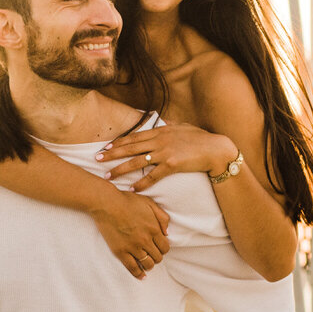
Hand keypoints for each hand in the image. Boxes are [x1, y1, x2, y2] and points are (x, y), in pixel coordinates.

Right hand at [89, 189, 170, 278]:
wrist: (106, 204)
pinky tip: (142, 276)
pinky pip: (132, 268)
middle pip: (158, 257)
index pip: (165, 247)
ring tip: (147, 263)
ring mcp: (133, 247)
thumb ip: (162, 218)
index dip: (163, 249)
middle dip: (157, 257)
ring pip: (147, 264)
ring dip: (149, 265)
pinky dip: (138, 274)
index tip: (159, 248)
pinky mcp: (121, 252)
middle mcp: (145, 240)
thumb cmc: (127, 201)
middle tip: (152, 255)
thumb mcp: (150, 203)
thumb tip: (167, 233)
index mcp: (154, 229)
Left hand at [97, 123, 235, 193]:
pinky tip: (132, 189)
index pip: (134, 137)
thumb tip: (160, 123)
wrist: (215, 149)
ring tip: (108, 176)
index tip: (106, 147)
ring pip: (137, 162)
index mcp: (160, 131)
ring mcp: (165, 152)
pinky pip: (153, 176)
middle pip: (130, 148)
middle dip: (112, 154)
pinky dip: (142, 183)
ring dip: (120, 169)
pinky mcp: (172, 165)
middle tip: (97, 159)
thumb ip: (168, 126)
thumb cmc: (200, 138)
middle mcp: (159, 140)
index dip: (118, 143)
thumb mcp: (182, 127)